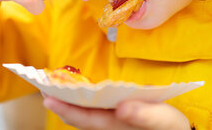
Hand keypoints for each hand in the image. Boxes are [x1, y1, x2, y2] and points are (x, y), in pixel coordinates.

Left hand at [43, 96, 190, 129]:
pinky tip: (70, 92)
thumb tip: (122, 108)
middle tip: (40, 86)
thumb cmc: (170, 127)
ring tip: (48, 86)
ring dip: (65, 102)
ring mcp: (108, 124)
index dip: (67, 110)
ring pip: (82, 116)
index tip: (48, 98)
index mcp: (117, 127)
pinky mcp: (111, 119)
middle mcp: (109, 128)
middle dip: (60, 104)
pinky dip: (77, 102)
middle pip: (79, 118)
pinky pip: (89, 112)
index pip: (87, 120)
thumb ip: (144, 115)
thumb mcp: (163, 120)